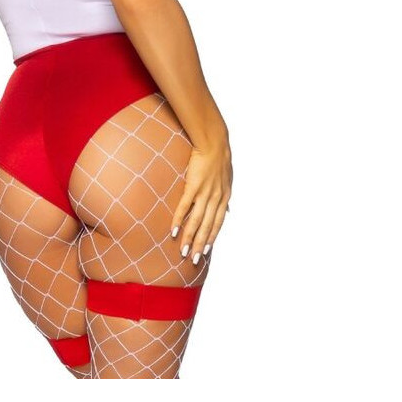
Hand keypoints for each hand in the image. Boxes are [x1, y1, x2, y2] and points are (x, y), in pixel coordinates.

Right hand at [170, 138, 231, 265]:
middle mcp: (216, 198)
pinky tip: (173, 231)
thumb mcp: (228, 180)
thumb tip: (228, 210)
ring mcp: (205, 193)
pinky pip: (185, 207)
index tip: (204, 252)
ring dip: (188, 238)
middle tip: (192, 260)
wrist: (214, 141)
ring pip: (196, 221)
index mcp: (224, 198)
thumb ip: (225, 197)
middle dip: (199, 245)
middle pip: (207, 227)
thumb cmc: (219, 159)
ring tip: (182, 251)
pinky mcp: (193, 186)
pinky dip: (178, 220)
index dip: (211, 238)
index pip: (217, 223)